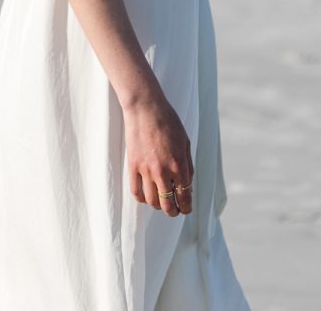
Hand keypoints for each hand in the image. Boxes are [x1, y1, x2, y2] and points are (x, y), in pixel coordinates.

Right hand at [123, 92, 193, 216]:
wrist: (145, 108)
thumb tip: (187, 184)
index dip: (186, 207)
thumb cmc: (168, 121)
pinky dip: (142, 199)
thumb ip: (188, 165)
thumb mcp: (185, 142)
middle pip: (168, 204)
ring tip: (161, 203)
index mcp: (179, 164)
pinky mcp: (133, 166)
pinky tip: (147, 196)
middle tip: (175, 211)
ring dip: (158, 206)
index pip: (184, 196)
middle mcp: (163, 171)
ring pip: (152, 201)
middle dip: (173, 212)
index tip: (186, 209)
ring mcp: (146, 170)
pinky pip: (136, 192)